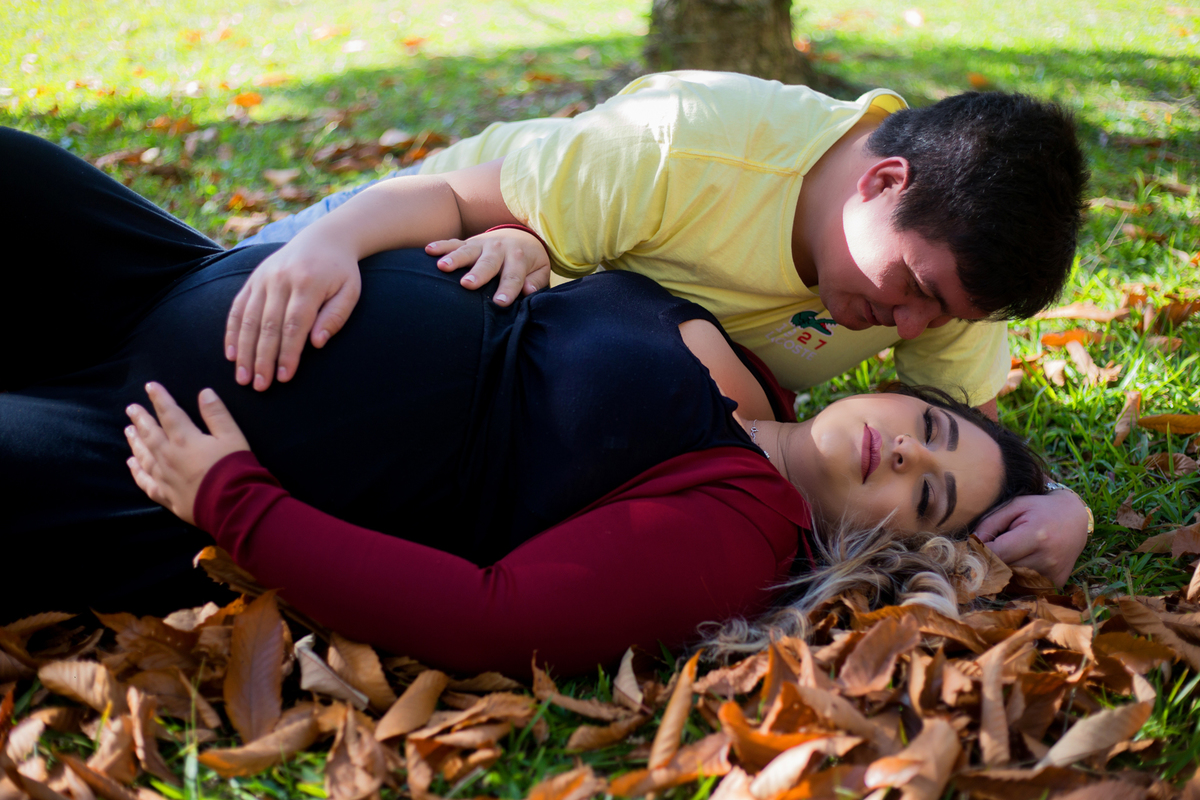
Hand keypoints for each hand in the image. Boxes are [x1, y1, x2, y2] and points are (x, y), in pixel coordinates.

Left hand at [124, 383, 250, 524]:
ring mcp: (164, 477)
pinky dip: (136, 472)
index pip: (169, 413)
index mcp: (185, 439)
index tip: (150, 386)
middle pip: (150, 433)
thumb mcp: (232, 436)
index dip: (159, 398)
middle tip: (131, 408)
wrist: (232, 504)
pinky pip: (145, 482)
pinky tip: (131, 464)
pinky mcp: (166, 495)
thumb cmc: (234, 468)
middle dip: (141, 418)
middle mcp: (168, 456)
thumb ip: (217, 414)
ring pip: (144, 455)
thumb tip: (204, 393)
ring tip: (128, 430)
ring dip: (135, 441)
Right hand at [226, 231, 361, 390]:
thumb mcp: (350, 292)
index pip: (294, 325)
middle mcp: (281, 280)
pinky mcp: (253, 279)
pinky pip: (238, 308)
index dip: (288, 353)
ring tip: (243, 377)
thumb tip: (316, 343)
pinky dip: (233, 332)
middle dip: (263, 359)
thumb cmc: (341, 272)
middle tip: (260, 386)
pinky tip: (231, 354)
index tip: (284, 377)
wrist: (324, 239)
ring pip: (249, 319)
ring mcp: (263, 278)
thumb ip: (335, 317)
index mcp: (307, 284)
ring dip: (244, 351)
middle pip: (268, 325)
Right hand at [426, 227, 550, 306]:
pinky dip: (441, 246)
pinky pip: (453, 243)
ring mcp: (481, 245)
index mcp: (518, 258)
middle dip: (478, 274)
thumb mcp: (540, 269)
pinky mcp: (468, 242)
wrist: (520, 234)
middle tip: (467, 285)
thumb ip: (536, 281)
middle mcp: (499, 249)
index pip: (514, 276)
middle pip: (488, 263)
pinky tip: (428, 250)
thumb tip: (528, 291)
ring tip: (442, 267)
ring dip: (454, 259)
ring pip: (467, 252)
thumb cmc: (529, 261)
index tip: (501, 303)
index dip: (508, 289)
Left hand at [974, 491, 1089, 586]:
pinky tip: (1019, 563)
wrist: (1076, 518)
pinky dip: (1016, 578)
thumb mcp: (1014, 506)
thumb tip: (972, 544)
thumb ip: (990, 523)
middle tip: (985, 552)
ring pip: (1012, 582)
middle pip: (1003, 570)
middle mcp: (1047, 559)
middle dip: (989, 562)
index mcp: (1036, 536)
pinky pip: (1026, 586)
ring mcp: (1054, 574)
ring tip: (1005, 555)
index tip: (973, 547)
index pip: (996, 554)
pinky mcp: (1057, 583)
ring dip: (1002, 572)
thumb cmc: (1039, 509)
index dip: (980, 552)